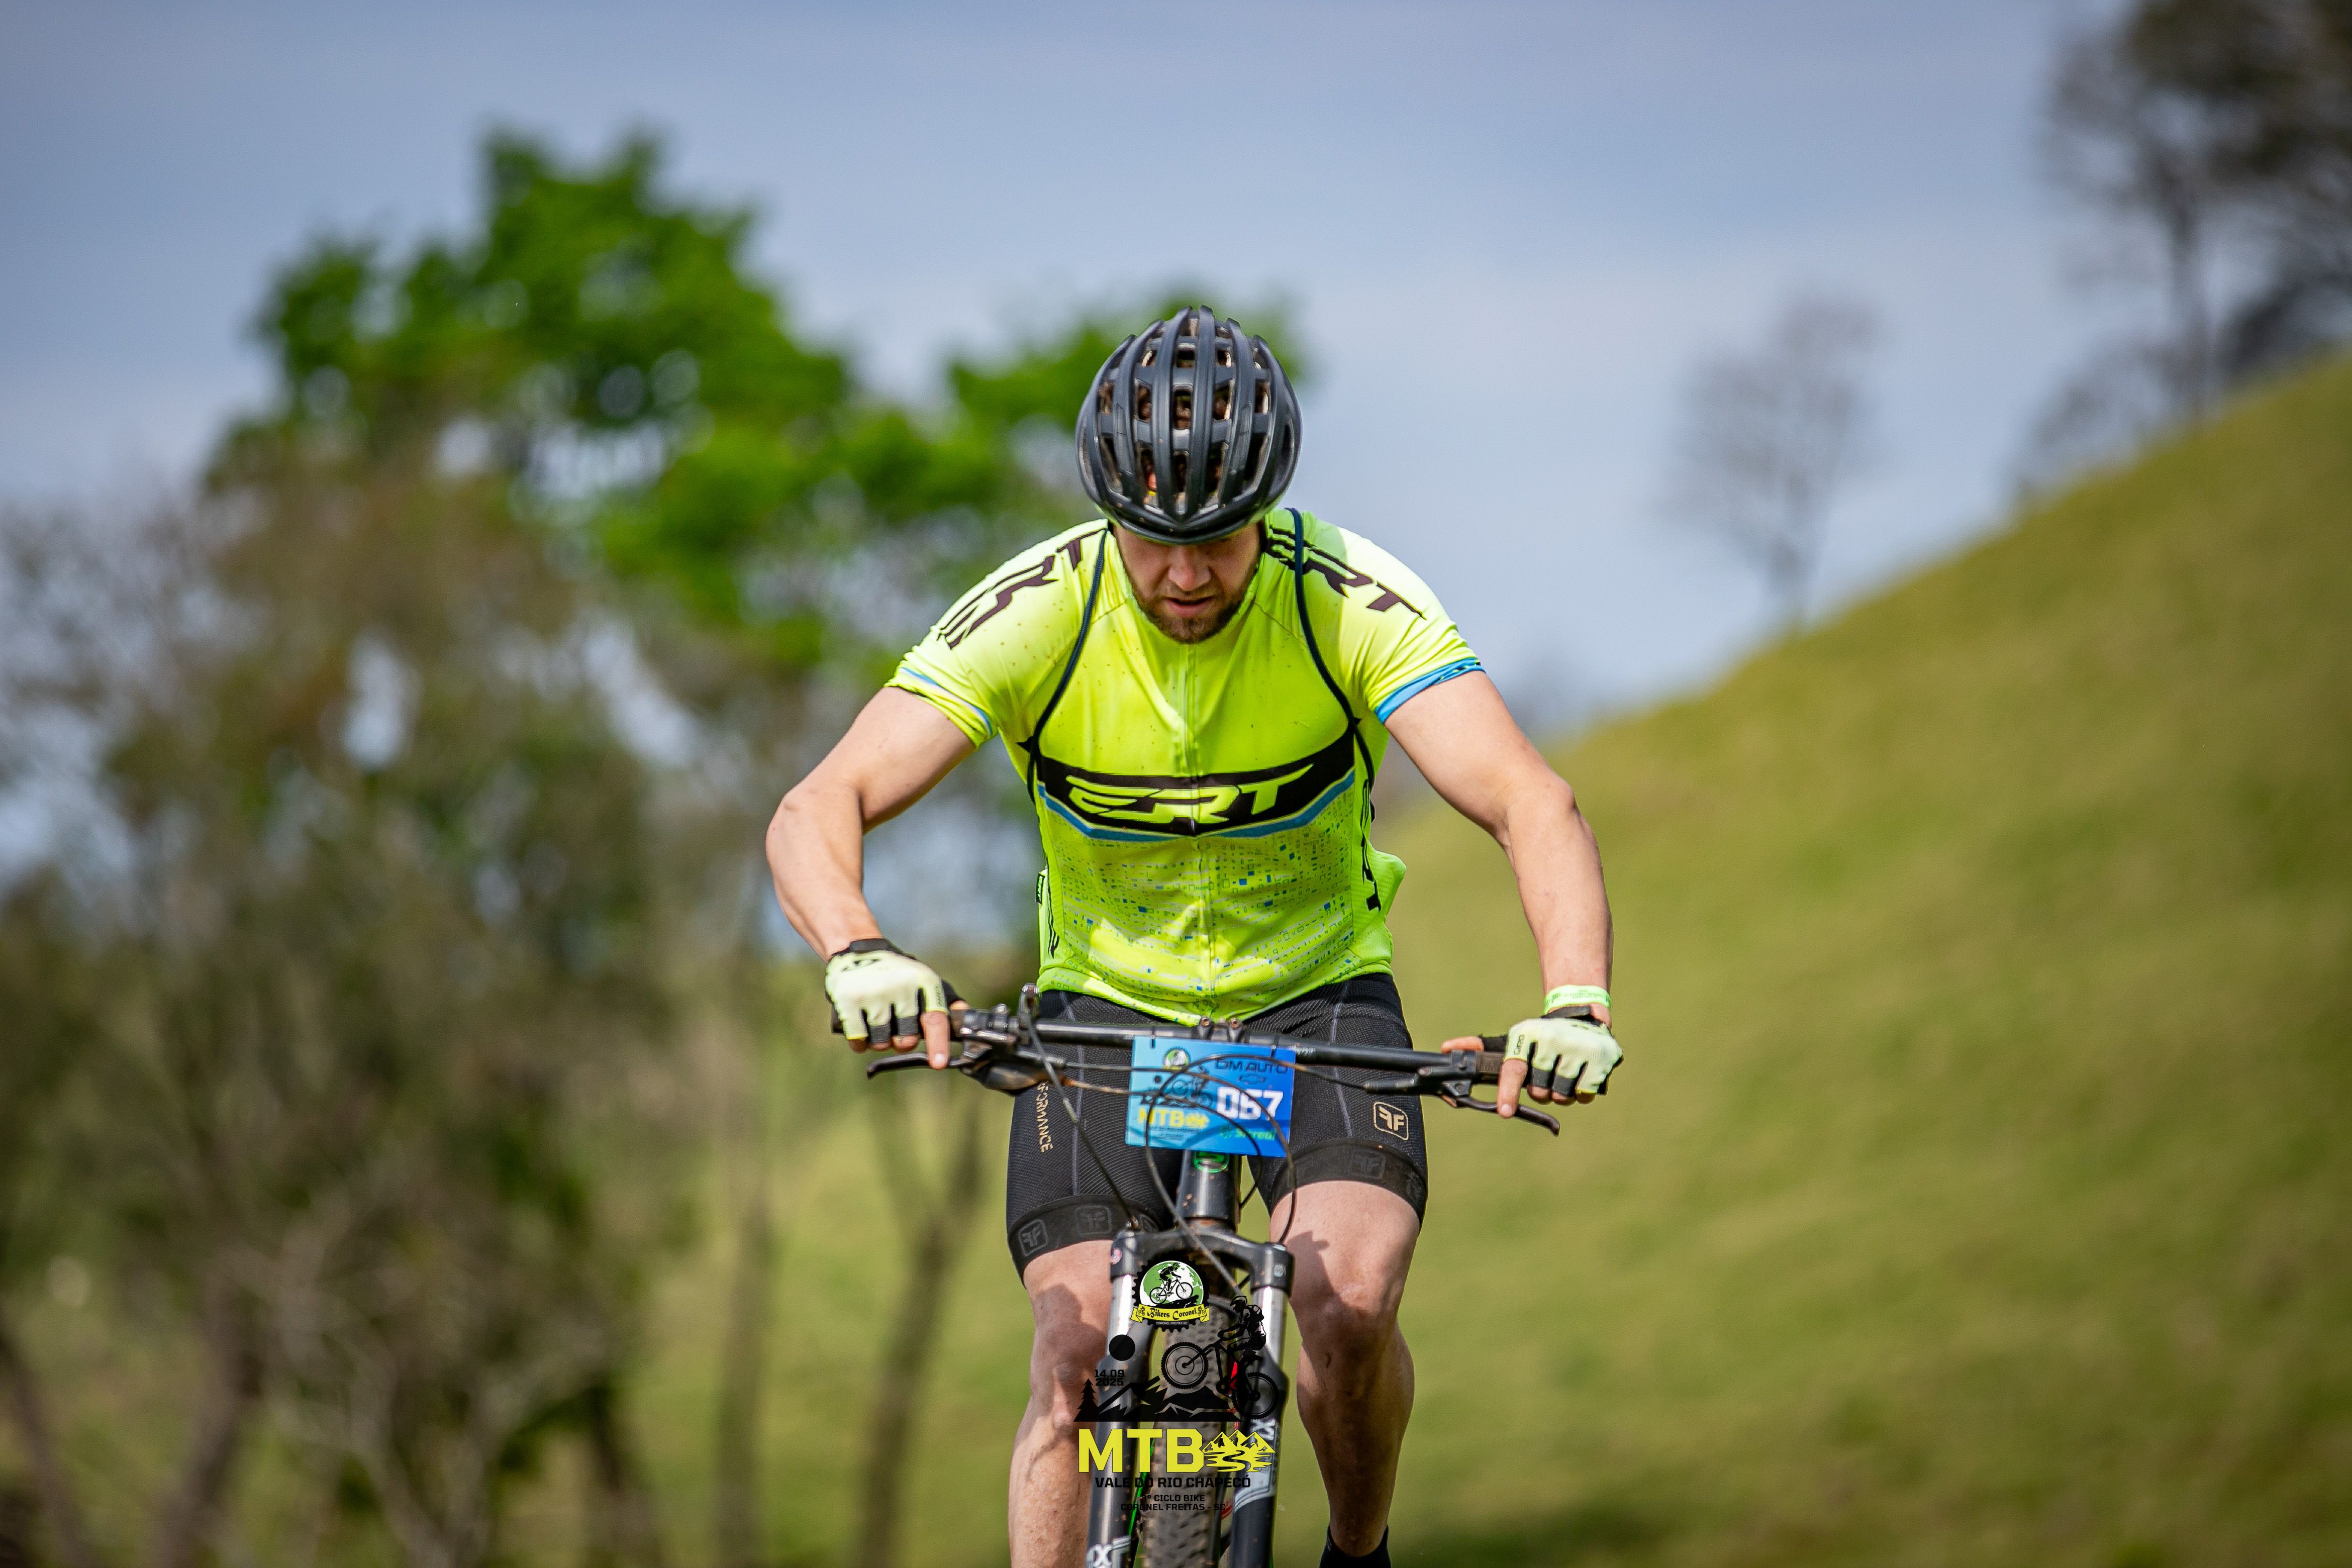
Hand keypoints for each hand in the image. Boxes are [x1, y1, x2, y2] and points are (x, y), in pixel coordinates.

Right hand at [824, 939, 957, 1067]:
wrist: (856, 949)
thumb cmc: (897, 972)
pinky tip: (862, 1027)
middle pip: (907, 1039)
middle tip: (897, 1025)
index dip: (938, 1043)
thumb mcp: (923, 978)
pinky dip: (860, 1042)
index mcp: (923, 981)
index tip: (939, 1063)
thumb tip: (964, 1017)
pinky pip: (859, 1040)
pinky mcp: (848, 1000)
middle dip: (903, 1041)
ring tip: (878, 1021)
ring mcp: (873, 993)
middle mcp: (899, 986)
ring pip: (881, 1043)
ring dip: (880, 1041)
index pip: (935, 1019)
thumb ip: (945, 1000)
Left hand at [1447, 1011, 1619, 1117]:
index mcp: (1526, 1034)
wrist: (1582, 1016)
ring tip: (1563, 1073)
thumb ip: (1481, 1048)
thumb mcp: (1513, 1039)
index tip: (1504, 1111)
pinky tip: (1581, 1074)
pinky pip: (1585, 1095)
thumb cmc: (1540, 1037)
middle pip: (1539, 1091)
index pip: (1514, 1068)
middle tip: (1545, 1075)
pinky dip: (1581, 1092)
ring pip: (1562, 1096)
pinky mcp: (1603, 1057)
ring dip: (1561, 1093)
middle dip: (1539, 1091)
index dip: (1508, 1092)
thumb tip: (1448, 1049)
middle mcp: (1552, 1039)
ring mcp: (1579, 1047)